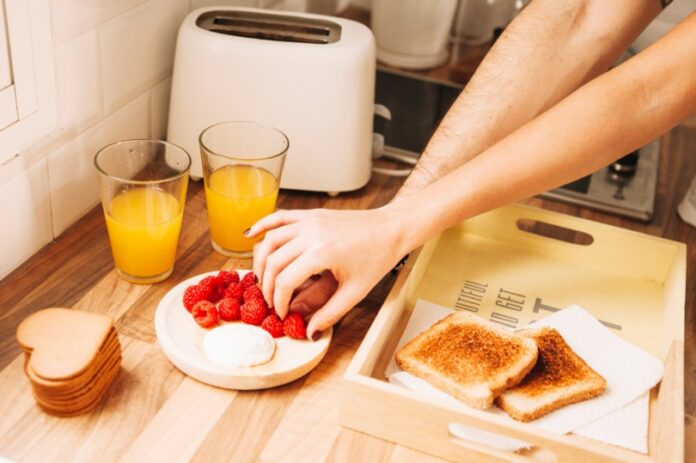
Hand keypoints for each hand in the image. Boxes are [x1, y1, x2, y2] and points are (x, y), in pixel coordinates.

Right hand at [246, 207, 407, 338]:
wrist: (391, 229)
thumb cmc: (377, 257)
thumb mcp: (355, 292)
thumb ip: (330, 313)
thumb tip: (310, 332)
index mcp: (322, 253)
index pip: (286, 281)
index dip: (279, 301)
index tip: (281, 313)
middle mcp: (311, 233)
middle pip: (273, 262)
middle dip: (268, 286)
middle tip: (271, 301)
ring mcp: (309, 221)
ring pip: (270, 240)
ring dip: (260, 260)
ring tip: (263, 279)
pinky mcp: (311, 214)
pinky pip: (279, 217)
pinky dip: (262, 225)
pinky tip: (249, 235)